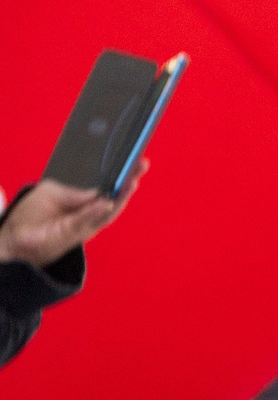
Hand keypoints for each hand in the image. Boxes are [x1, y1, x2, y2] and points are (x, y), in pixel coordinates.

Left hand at [0, 172, 139, 267]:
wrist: (14, 238)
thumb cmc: (32, 215)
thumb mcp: (52, 193)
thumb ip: (76, 194)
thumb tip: (100, 194)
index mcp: (85, 203)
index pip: (108, 188)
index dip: (123, 175)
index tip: (136, 161)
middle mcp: (89, 216)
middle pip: (114, 198)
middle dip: (128, 182)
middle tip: (141, 165)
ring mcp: (83, 227)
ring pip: (107, 212)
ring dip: (120, 198)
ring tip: (131, 182)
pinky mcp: (71, 235)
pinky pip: (85, 222)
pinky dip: (96, 213)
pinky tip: (106, 203)